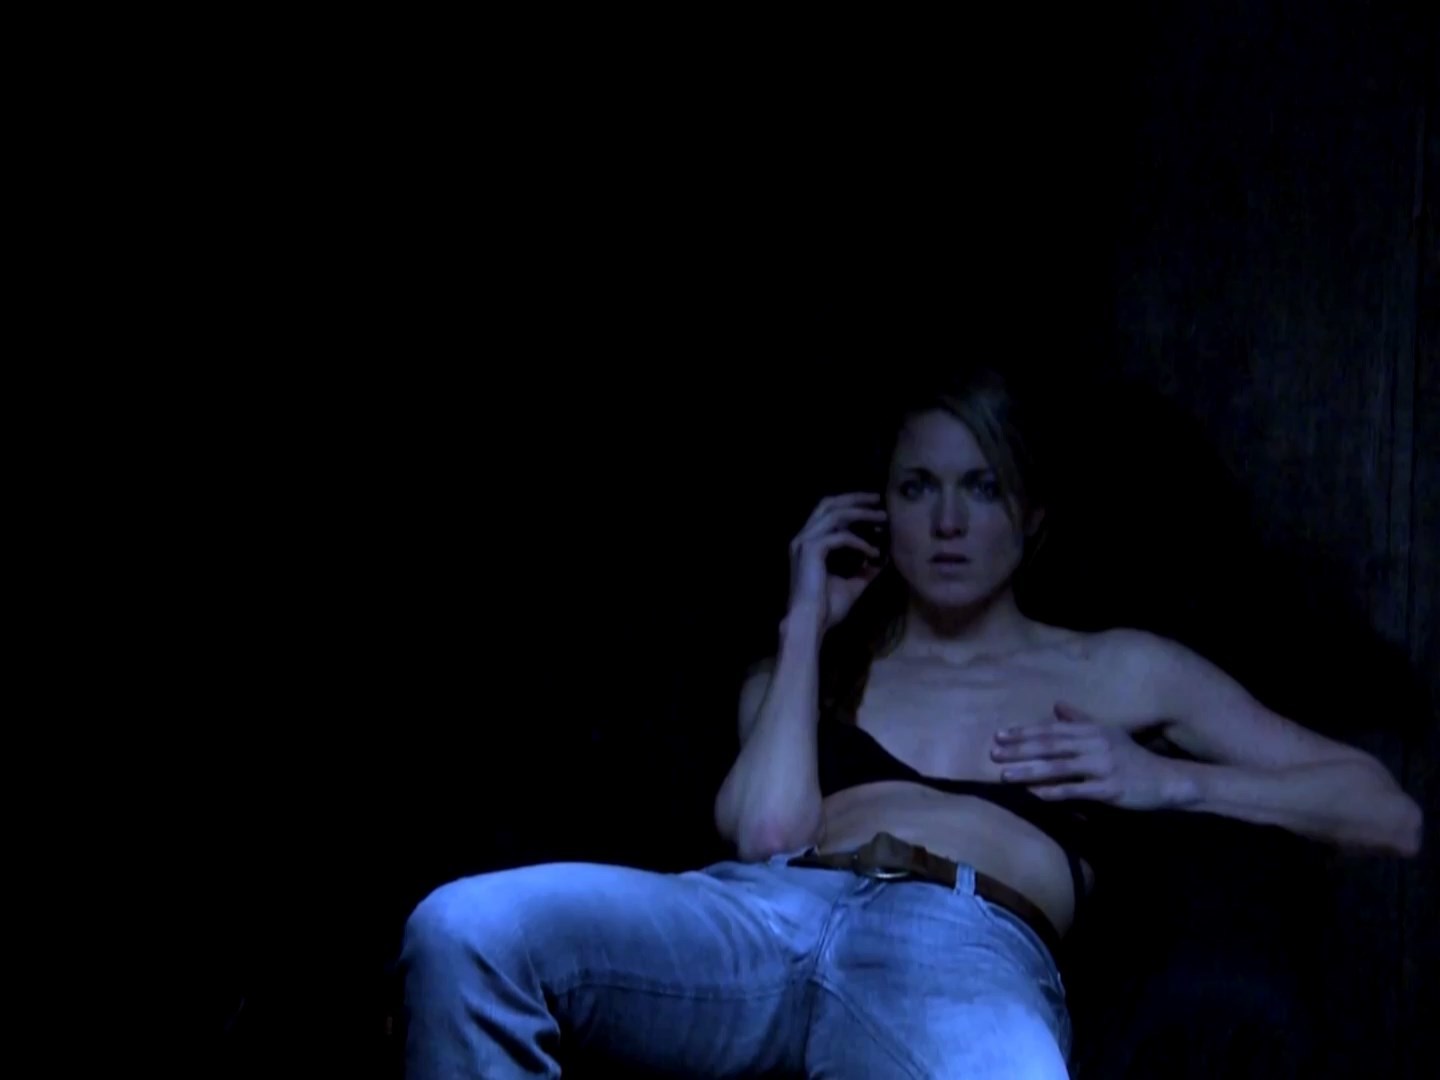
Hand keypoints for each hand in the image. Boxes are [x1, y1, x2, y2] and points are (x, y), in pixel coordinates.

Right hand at [787, 492, 886, 633]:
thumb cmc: (826, 608)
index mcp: (808, 544)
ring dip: (862, 514)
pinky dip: (860, 542)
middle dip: (855, 499)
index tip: (874, 508)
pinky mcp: (812, 550)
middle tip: (878, 499)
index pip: (828, 513)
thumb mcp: (852, 584)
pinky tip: (873, 551)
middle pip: (829, 504)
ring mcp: (805, 542)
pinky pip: (841, 537)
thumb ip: (864, 570)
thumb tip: (883, 559)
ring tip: (883, 518)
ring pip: (836, 514)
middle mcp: (803, 538)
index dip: (851, 507)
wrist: (810, 623)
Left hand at [990, 702, 1189, 810]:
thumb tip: (1058, 705)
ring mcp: (1103, 766)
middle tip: (993, 753)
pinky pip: (1078, 790)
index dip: (1024, 732)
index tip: (999, 735)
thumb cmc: (1132, 757)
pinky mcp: (1110, 788)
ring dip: (1030, 771)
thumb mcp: (1108, 733)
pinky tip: (1036, 795)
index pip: (1051, 729)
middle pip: (1051, 746)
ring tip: (1005, 775)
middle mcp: (1095, 744)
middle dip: (1020, 749)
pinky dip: (1056, 792)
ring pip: (1059, 768)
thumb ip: (1080, 721)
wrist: (1166, 780)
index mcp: (1092, 730)